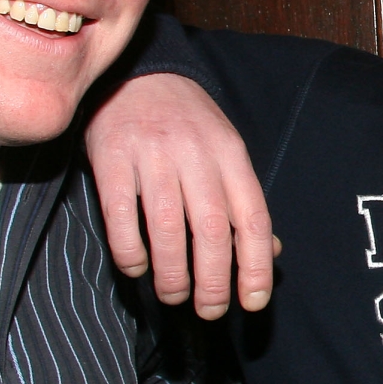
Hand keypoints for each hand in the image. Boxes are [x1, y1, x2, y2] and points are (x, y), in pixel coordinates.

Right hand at [85, 73, 278, 318]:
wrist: (139, 73)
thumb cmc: (188, 123)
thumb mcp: (227, 151)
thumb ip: (244, 201)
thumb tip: (270, 253)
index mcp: (231, 155)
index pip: (253, 218)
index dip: (256, 266)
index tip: (252, 302)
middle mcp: (196, 155)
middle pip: (211, 229)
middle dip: (212, 281)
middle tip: (209, 310)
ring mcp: (152, 155)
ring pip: (166, 227)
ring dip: (172, 274)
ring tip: (174, 295)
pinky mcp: (112, 158)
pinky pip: (120, 216)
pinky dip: (130, 251)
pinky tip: (137, 268)